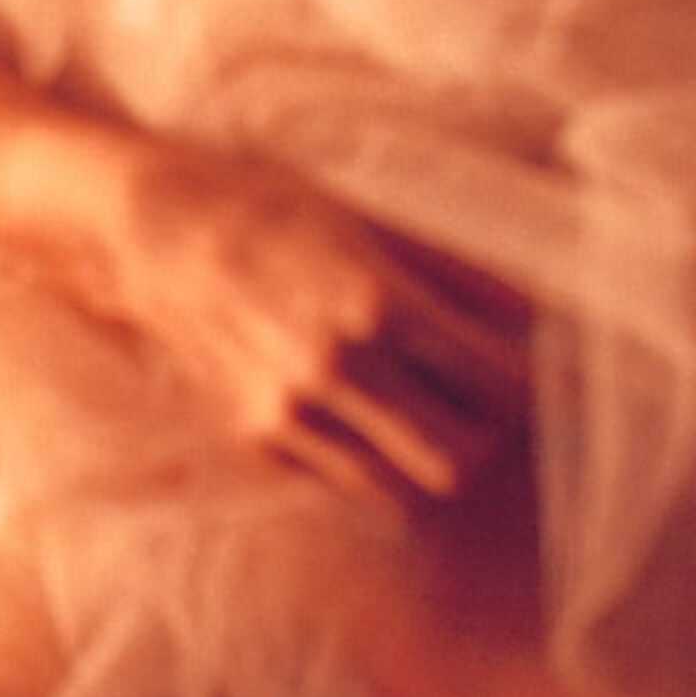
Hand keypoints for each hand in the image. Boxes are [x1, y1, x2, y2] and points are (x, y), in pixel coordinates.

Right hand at [109, 149, 529, 499]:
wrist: (157, 227)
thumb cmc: (272, 208)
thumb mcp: (373, 223)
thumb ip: (460, 276)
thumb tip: (538, 315)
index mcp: (381, 304)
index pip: (499, 385)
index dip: (527, 387)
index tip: (525, 374)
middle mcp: (340, 368)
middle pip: (462, 458)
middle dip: (483, 435)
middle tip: (477, 402)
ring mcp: (293, 411)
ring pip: (403, 489)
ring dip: (426, 459)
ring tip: (422, 413)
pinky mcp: (257, 436)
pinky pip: (343, 480)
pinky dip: (367, 459)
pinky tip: (357, 411)